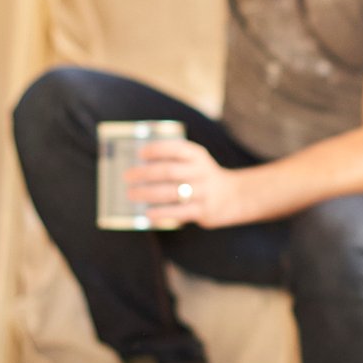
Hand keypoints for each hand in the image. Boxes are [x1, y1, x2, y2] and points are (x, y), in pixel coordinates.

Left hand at [127, 139, 245, 229]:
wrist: (235, 196)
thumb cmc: (202, 177)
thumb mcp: (194, 162)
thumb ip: (172, 160)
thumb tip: (138, 166)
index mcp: (198, 156)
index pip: (176, 148)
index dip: (157, 150)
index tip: (140, 154)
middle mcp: (202, 172)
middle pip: (169, 171)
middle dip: (145, 173)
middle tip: (128, 176)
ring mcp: (204, 192)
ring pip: (172, 192)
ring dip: (148, 194)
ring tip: (131, 194)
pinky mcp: (204, 211)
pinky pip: (179, 212)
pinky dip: (162, 213)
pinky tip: (148, 214)